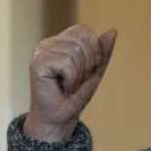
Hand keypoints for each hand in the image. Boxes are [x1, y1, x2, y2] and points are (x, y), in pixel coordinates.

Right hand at [24, 25, 116, 141]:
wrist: (58, 119)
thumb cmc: (73, 97)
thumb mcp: (95, 72)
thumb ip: (103, 52)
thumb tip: (113, 31)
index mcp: (59, 41)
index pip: (85, 31)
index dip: (93, 51)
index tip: (85, 71)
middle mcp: (48, 43)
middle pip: (82, 42)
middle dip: (87, 65)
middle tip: (75, 81)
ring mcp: (41, 52)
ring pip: (75, 52)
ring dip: (78, 75)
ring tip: (68, 85)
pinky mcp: (37, 63)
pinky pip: (67, 64)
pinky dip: (71, 80)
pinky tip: (61, 87)